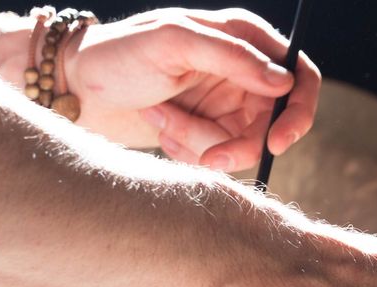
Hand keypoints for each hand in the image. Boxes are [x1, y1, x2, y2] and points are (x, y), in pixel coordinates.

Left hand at [62, 8, 320, 169]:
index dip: (297, 113)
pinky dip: (186, 149)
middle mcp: (240, 72)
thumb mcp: (175, 43)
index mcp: (243, 38)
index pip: (299, 77)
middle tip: (209, 159)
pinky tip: (159, 127)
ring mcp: (223, 105)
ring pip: (239, 146)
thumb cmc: (120, 55)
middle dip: (237, 144)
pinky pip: (214, 156)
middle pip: (271, 125)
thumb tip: (284, 81)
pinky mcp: (203, 132)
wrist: (77, 90)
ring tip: (160, 119)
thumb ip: (233, 57)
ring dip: (198, 142)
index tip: (276, 143)